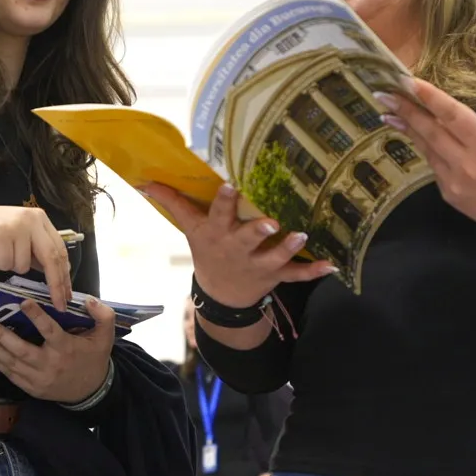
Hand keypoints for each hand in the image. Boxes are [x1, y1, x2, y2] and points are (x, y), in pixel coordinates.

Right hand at [0, 203, 72, 309]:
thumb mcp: (16, 236)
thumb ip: (34, 250)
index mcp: (39, 218)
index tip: (67, 294)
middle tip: (59, 304)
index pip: (59, 250)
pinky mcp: (1, 233)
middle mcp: (31, 219)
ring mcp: (17, 225)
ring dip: (8, 266)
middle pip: (51, 258)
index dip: (64, 274)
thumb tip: (56, 274)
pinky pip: (5, 264)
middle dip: (56, 285)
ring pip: (23, 265)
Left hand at [0, 298, 115, 403]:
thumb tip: (88, 300)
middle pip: (21, 350)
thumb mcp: (105, 336)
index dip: (36, 316)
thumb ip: (103, 315)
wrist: (91, 392)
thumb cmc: (94, 359)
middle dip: (0, 336)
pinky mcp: (31, 388)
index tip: (23, 302)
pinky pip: (9, 374)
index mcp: (66, 348)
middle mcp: (50, 364)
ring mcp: (38, 378)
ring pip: (11, 363)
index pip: (49, 331)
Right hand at [144, 183, 333, 308]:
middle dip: (258, 231)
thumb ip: (172, 202)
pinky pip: (295, 276)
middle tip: (271, 222)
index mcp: (217, 233)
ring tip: (301, 236)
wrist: (220, 295)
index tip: (232, 185)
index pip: (219, 214)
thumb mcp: (190, 228)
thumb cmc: (208, 251)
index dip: (225, 201)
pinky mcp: (275, 275)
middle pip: (247, 239)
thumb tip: (144, 180)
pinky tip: (330, 266)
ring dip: (288, 249)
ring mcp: (258, 264)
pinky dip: (312, 272)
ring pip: (275, 257)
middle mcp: (237, 249)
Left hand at [376, 79, 475, 236]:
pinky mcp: (450, 195)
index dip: (429, 97)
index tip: (407, 82)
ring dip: (408, 129)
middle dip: (406, 110)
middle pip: (430, 132)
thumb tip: (448, 119)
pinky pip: (434, 166)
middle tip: (383, 94)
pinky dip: (428, 150)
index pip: (453, 115)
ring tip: (390, 112)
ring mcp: (455, 182)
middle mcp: (467, 164)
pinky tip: (419, 137)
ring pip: (427, 149)